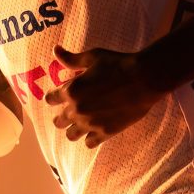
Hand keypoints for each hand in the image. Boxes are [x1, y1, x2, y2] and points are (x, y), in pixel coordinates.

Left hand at [43, 44, 163, 146]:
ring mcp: (90, 123)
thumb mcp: (93, 57)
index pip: (50, 100)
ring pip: (71, 136)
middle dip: (61, 116)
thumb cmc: (118, 64)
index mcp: (71, 91)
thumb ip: (71, 58)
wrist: (144, 79)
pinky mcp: (105, 132)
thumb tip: (55, 50)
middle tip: (69, 112)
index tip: (57, 97)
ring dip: (73, 129)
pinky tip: (95, 130)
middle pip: (58, 121)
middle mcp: (77, 110)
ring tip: (80, 124)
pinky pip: (89, 143)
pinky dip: (89, 138)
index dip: (53, 97)